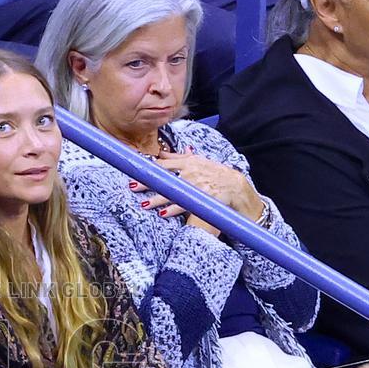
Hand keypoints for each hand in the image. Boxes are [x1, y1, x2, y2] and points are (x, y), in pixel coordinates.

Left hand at [130, 148, 263, 222]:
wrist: (236, 186)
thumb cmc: (215, 174)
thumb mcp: (198, 162)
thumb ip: (179, 159)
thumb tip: (161, 154)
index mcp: (189, 162)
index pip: (165, 164)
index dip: (149, 167)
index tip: (135, 170)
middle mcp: (191, 172)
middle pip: (165, 177)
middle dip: (147, 182)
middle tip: (132, 186)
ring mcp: (197, 185)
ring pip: (173, 192)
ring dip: (157, 198)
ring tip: (144, 204)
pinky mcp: (203, 198)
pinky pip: (185, 204)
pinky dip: (173, 209)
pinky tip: (162, 213)